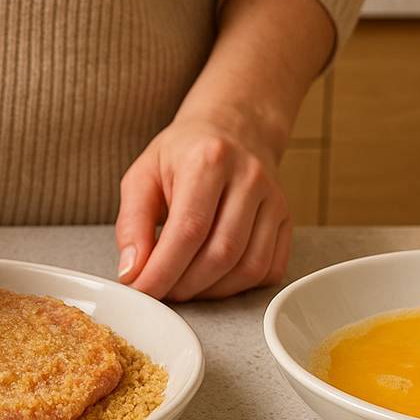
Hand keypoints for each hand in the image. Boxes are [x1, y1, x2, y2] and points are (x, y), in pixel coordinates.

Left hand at [114, 114, 291, 301]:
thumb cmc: (183, 154)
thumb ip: (132, 223)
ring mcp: (274, 199)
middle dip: (185, 285)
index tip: (141, 290)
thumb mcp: (143, 175)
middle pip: (221, 253)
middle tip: (160, 291)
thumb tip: (132, 272)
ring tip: (183, 285)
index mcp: (209, 159)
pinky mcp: (287, 219)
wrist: (234, 129)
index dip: (163, 270)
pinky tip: (213, 279)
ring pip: (248, 267)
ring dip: (211, 291)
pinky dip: (238, 287)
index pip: (188, 230)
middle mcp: (249, 177)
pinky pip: (269, 269)